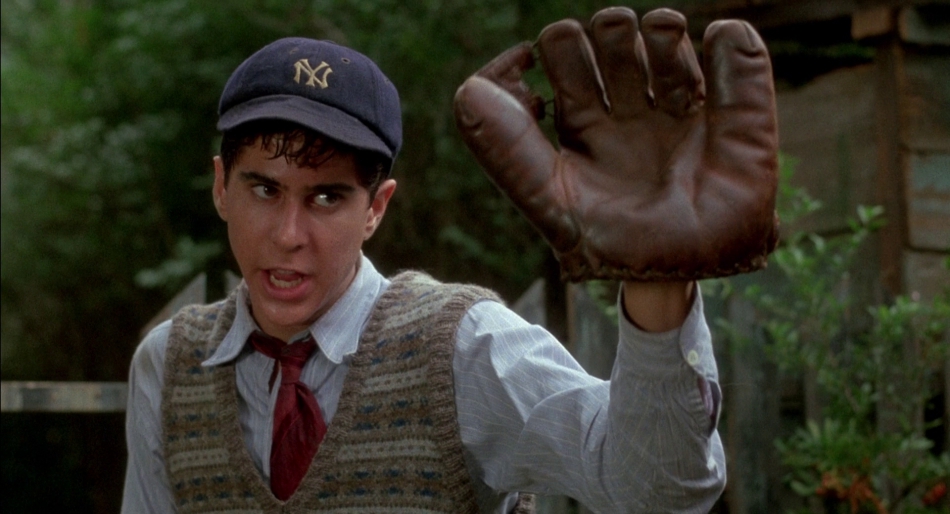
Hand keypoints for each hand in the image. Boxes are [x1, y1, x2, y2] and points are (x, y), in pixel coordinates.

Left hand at [454, 7, 778, 280]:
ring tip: (670, 80)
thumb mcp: (548, 199)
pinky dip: (727, 43)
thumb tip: (471, 87)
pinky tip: (714, 54)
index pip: (564, 50)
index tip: (560, 77)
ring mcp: (680, 106)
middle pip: (611, 32)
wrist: (679, 275)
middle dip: (611, 32)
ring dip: (662, 30)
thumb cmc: (607, 243)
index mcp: (584, 120)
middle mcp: (629, 107)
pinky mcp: (735, 113)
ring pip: (663, 29)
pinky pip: (735, 49)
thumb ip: (503, 147)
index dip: (558, 46)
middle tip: (620, 70)